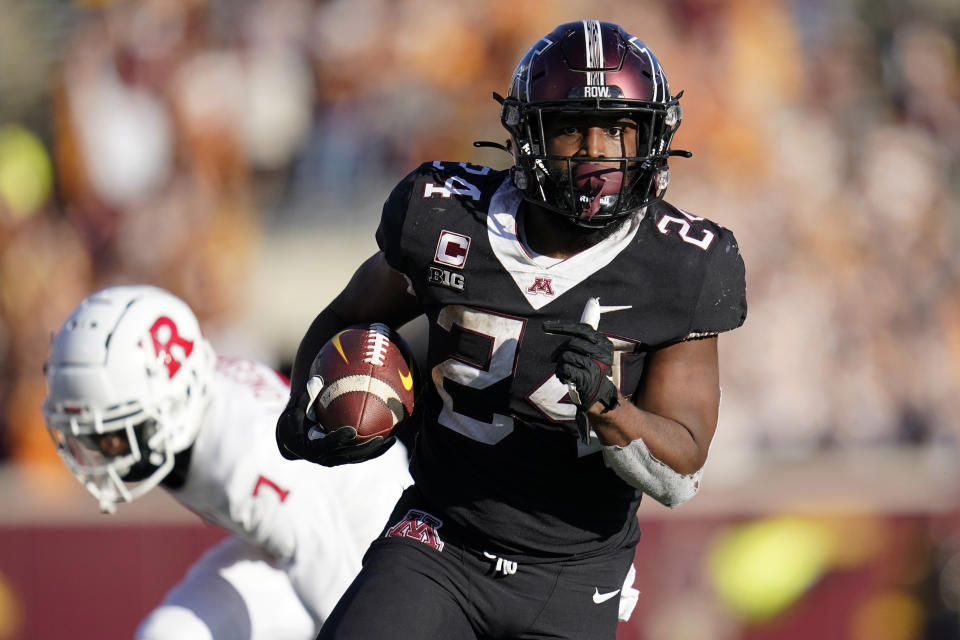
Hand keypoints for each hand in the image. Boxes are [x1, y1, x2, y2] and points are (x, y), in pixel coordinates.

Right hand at [276, 388, 395, 465]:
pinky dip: (375, 450)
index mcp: (310, 446)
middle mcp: (323, 457)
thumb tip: (318, 380)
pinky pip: (361, 456)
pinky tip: (391, 439)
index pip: (326, 444)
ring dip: (374, 451)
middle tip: (378, 438)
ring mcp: (334, 459)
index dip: (339, 439)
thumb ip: (306, 396)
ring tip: (391, 439)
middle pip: (347, 455)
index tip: (352, 431)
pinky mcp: (343, 458)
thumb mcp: (296, 408)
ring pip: (357, 458)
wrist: (292, 440)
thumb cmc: (294, 419)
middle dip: (364, 448)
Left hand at [542, 320, 618, 412]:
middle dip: (559, 351)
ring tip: (564, 372)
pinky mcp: (588, 378)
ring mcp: (596, 365)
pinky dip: (560, 373)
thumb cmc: (591, 372)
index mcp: (604, 343)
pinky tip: (564, 378)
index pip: (581, 329)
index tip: (544, 327)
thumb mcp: (591, 353)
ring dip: (560, 365)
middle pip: (572, 342)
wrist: (600, 397)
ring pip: (566, 356)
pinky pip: (566, 368)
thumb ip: (581, 340)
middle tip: (554, 360)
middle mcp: (602, 352)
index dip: (561, 326)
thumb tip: (561, 323)